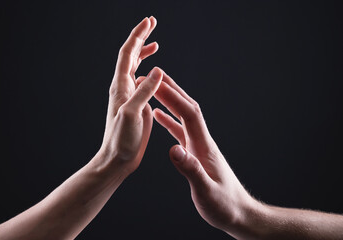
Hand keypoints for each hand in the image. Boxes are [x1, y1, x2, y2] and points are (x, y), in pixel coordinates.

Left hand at [97, 17, 162, 173]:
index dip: (138, 36)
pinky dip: (148, 71)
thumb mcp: (133, 114)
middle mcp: (123, 87)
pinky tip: (154, 73)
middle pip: (130, 55)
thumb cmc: (121, 140)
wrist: (117, 158)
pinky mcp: (136, 105)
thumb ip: (144, 92)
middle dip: (141, 38)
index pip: (128, 53)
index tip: (148, 21)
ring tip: (154, 43)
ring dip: (143, 52)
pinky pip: (142, 82)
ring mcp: (129, 95)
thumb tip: (156, 70)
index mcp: (121, 86)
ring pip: (135, 67)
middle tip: (151, 23)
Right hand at [153, 72, 256, 237]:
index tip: (157, 83)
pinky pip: (179, 130)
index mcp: (204, 146)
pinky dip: (168, 119)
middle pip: (187, 108)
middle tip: (153, 76)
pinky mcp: (195, 152)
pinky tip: (159, 116)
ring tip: (153, 89)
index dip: (173, 97)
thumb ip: (190, 170)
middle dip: (171, 90)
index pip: (189, 114)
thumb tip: (173, 149)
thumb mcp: (206, 191)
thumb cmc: (224, 205)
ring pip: (183, 116)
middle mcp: (202, 140)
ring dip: (169, 100)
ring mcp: (198, 145)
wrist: (238, 212)